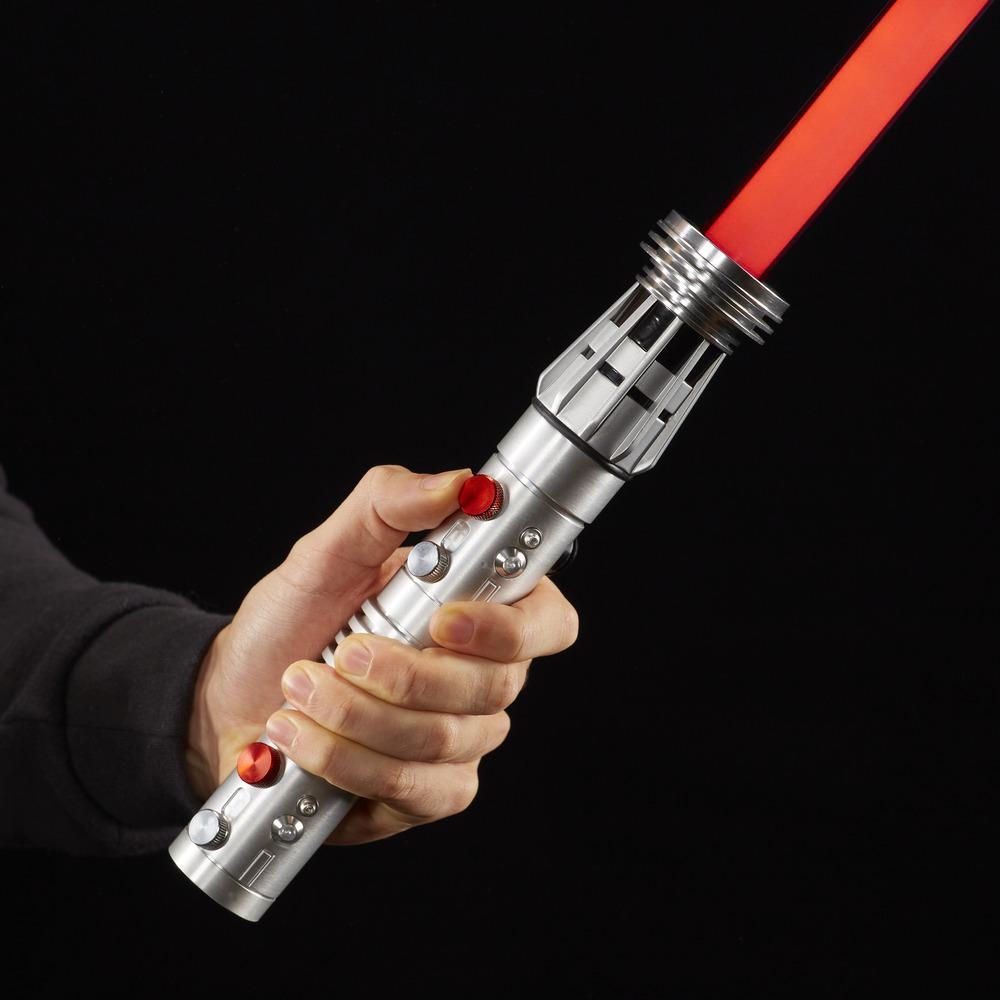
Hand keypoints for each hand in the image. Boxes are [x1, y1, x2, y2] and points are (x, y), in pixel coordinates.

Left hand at [185, 464, 578, 844]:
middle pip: (493, 686)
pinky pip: (415, 787)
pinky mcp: (432, 793)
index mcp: (481, 611)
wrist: (235, 699)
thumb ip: (389, 505)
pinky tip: (303, 740)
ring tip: (300, 688)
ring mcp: (463, 740)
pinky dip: (347, 762)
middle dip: (403, 674)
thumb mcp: (329, 551)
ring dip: (358, 714)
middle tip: (341, 651)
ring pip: (445, 739)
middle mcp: (485, 677)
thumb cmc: (292, 622)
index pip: (547, 621)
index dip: (509, 627)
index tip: (443, 619)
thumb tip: (461, 484)